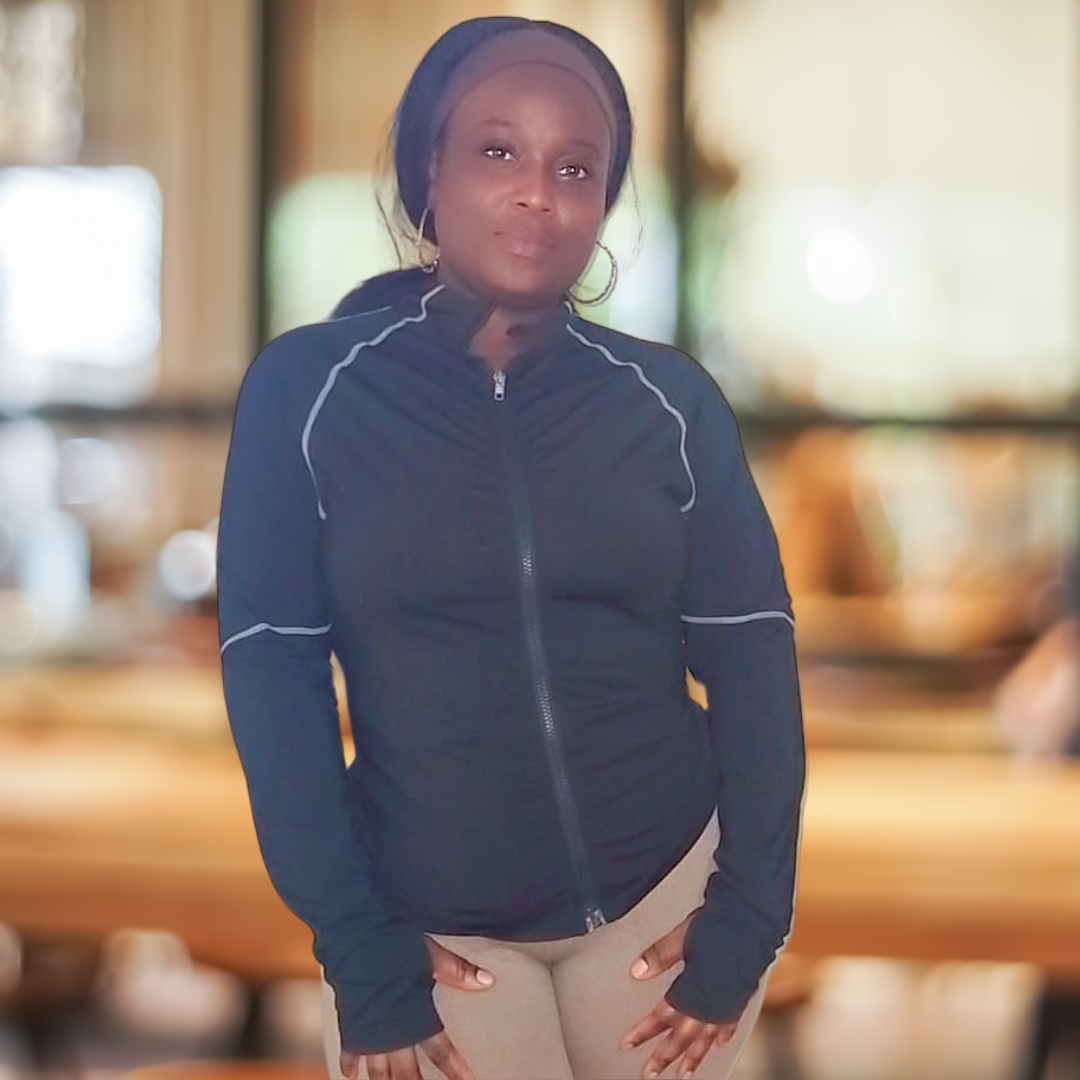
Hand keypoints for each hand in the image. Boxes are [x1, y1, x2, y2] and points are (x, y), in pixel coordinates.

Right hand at [339, 938, 495, 1079]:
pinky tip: (351, 1075)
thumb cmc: (394, 941)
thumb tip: (489, 980)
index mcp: (414, 1016)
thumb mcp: (430, 954)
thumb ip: (458, 971)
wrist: (355, 935)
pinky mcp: (350, 1023)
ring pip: (378, 1072)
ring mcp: (369, 1031)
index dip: (455, 1069)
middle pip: (407, 1072)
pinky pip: (348, 1051)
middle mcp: (392, 1031)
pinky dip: (350, 1065)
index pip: (440, 1050)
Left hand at [622, 913, 740, 1079]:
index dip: (644, 1031)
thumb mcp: (682, 936)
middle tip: (650, 1072)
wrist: (752, 918)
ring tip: (684, 1073)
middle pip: (683, 1036)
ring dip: (694, 1057)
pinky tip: (718, 1045)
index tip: (628, 1044)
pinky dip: (722, 1036)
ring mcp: (728, 1002)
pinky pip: (730, 1024)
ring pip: (707, 1038)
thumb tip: (636, 971)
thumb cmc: (717, 923)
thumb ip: (660, 956)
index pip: (663, 1017)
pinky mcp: (741, 996)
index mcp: (693, 988)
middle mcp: (711, 1002)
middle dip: (665, 1055)